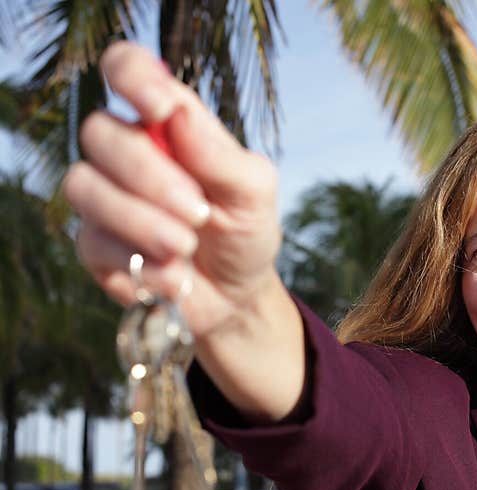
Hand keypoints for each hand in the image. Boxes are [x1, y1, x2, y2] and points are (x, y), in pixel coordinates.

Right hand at [64, 41, 281, 338]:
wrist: (238, 295)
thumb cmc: (245, 230)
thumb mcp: (254, 193)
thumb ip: (222, 156)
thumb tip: (177, 116)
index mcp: (168, 125)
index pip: (127, 70)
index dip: (131, 76)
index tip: (160, 109)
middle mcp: (127, 153)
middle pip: (100, 133)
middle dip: (149, 176)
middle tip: (197, 212)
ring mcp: (105, 198)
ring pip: (86, 188)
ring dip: (142, 223)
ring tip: (186, 249)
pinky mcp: (95, 247)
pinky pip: (94, 244)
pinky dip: (141, 265)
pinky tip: (175, 278)